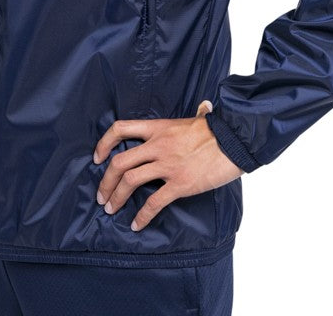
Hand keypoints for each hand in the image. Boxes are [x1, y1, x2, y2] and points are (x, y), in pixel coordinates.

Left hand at [93, 100, 243, 231]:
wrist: (235, 141)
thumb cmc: (218, 131)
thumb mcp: (199, 118)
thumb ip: (197, 114)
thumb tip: (205, 107)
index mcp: (157, 128)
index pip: (120, 129)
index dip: (104, 143)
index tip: (97, 158)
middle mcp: (157, 145)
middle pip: (119, 162)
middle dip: (105, 181)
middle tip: (101, 196)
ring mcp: (167, 165)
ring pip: (130, 180)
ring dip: (116, 197)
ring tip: (111, 209)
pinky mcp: (180, 184)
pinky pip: (154, 202)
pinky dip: (142, 216)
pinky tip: (137, 224)